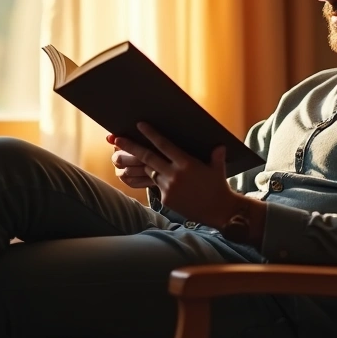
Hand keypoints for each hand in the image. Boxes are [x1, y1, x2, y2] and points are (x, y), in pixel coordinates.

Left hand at [112, 123, 237, 225]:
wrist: (218, 212)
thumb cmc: (219, 187)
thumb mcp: (217, 169)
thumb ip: (216, 156)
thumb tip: (220, 146)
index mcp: (186, 163)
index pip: (164, 145)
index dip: (150, 134)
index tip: (139, 125)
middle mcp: (174, 174)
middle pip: (147, 157)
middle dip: (131, 147)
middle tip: (117, 139)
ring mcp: (168, 188)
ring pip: (151, 172)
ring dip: (148, 166)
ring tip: (149, 162)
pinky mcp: (166, 199)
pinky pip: (158, 187)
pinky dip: (161, 182)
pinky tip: (172, 185)